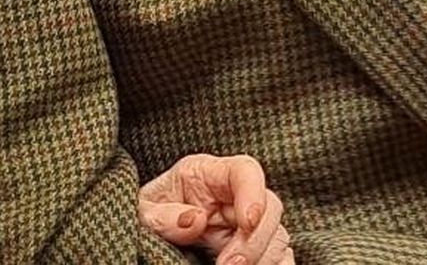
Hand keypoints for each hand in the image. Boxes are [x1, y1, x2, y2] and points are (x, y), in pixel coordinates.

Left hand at [138, 153, 292, 264]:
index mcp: (209, 174)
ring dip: (264, 259)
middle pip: (271, 207)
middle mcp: (236, 196)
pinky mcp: (257, 250)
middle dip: (255, 241)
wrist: (153, 235)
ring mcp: (250, 224)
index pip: (245, 170)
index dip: (254, 193)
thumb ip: (161, 214)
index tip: (247, 222)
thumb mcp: (144, 210)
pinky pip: (281, 258)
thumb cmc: (152, 213)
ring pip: (279, 236)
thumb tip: (194, 220)